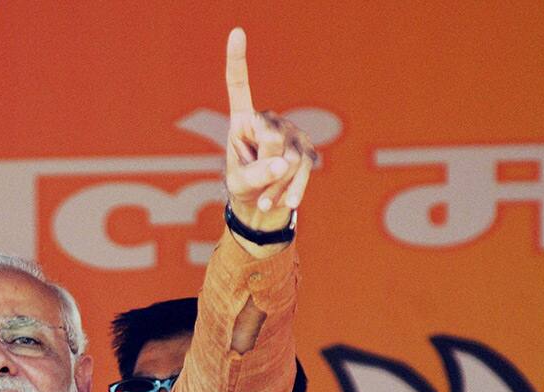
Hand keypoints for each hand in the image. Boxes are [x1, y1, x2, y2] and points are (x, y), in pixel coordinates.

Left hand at [224, 27, 316, 255]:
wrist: (261, 206)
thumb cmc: (242, 187)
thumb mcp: (240, 183)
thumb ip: (255, 174)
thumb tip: (283, 163)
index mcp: (242, 120)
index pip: (239, 86)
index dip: (237, 60)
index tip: (237, 31)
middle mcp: (269, 120)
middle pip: (271, 137)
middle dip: (265, 168)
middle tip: (256, 186)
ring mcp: (291, 133)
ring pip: (290, 158)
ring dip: (277, 186)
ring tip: (265, 201)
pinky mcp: (306, 150)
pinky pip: (304, 168)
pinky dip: (294, 189)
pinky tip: (287, 203)